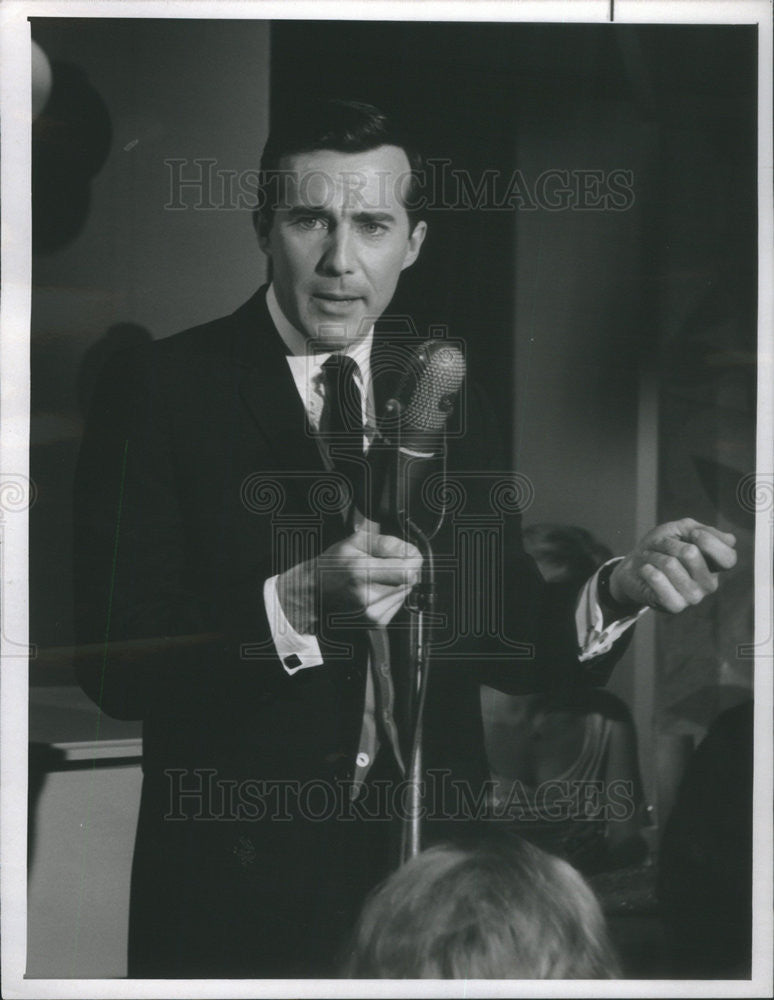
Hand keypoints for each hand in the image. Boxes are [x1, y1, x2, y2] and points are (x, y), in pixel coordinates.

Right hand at [277, 527, 421, 633]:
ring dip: (397, 583)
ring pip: (405, 592)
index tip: (406, 555)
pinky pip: (398, 604)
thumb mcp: (356, 541)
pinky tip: (374, 590)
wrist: (315, 591)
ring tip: (375, 578)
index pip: (408, 571)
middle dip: (403, 569)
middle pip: (409, 581)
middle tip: (385, 565)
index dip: (412, 560)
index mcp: (362, 572)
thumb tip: (411, 552)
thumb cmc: (333, 564)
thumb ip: (387, 543)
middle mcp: (368, 596)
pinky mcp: (376, 622)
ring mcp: (372, 613)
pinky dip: (392, 595)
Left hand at [609, 518, 736, 613]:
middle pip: (691, 553)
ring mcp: (694, 597)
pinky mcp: (675, 606)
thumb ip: (703, 530)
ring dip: (654, 555)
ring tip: (650, 558)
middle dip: (667, 543)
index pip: (728, 557)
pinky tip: (647, 570)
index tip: (691, 534)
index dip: (709, 541)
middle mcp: (709, 583)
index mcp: (716, 565)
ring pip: (670, 564)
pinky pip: (658, 580)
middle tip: (659, 546)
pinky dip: (647, 569)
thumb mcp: (681, 530)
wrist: (633, 567)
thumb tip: (730, 540)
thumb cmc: (661, 546)